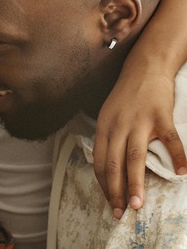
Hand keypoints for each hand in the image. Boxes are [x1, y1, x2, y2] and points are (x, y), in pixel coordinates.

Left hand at [93, 72, 186, 218]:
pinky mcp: (160, 115)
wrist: (145, 68)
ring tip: (137, 204)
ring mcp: (139, 121)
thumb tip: (109, 168)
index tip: (110, 203)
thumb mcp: (108, 116)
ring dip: (135, 183)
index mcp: (103, 128)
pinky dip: (177, 156)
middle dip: (115, 191)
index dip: (104, 185)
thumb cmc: (126, 97)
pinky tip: (181, 173)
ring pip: (135, 158)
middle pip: (114, 164)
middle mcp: (117, 126)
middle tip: (120, 212)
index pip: (100, 163)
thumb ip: (108, 139)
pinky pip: (170, 140)